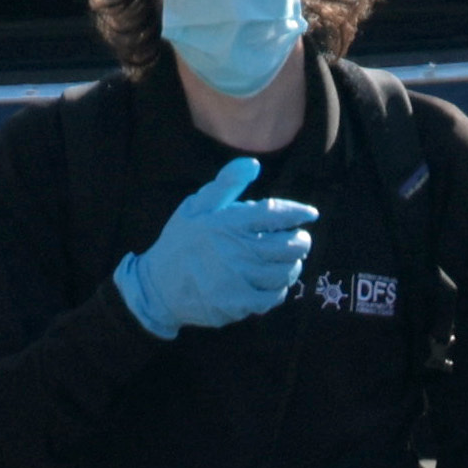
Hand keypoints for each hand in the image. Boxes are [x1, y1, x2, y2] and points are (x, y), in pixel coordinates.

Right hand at [109, 152, 317, 335]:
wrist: (157, 287)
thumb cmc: (181, 242)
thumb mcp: (195, 206)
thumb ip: (226, 184)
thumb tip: (254, 164)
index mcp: (228, 223)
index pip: (274, 213)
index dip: (298, 213)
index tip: (310, 214)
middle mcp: (236, 251)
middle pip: (289, 245)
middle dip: (301, 241)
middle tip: (300, 239)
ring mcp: (239, 279)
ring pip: (285, 272)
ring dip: (293, 265)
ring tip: (290, 261)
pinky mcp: (238, 303)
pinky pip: (273, 296)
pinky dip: (280, 289)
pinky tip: (273, 282)